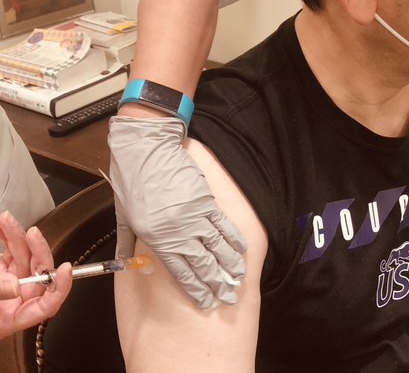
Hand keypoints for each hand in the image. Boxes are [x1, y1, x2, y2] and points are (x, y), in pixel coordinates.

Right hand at [0, 211, 71, 338]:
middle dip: (36, 248)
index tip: (64, 269)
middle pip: (37, 272)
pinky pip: (8, 252)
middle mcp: (17, 299)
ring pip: (22, 256)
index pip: (48, 304)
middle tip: (31, 233)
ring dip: (15, 235)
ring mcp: (9, 283)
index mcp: (16, 316)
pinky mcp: (0, 272)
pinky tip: (2, 226)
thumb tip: (14, 285)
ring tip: (6, 220)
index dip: (60, 287)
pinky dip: (5, 237)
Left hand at [107, 116, 246, 309]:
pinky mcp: (206, 200)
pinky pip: (223, 223)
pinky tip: (241, 249)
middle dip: (217, 283)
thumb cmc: (131, 181)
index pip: (182, 271)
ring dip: (230, 263)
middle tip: (229, 296)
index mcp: (158, 238)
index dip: (197, 288)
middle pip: (204, 263)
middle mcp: (180, 231)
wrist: (146, 150)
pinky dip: (233, 237)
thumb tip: (125, 263)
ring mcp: (196, 215)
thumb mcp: (123, 217)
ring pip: (218, 245)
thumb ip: (126, 243)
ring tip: (239, 277)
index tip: (207, 301)